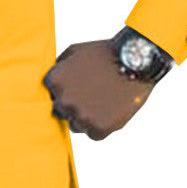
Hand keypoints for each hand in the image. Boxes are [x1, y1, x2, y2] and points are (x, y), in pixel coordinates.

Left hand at [41, 35, 157, 140]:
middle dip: (74, 104)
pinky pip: (94, 135)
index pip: (52, 94)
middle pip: (61, 111)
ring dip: (87, 117)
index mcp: (54, 81)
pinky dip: (102, 126)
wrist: (136, 61)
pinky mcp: (99, 128)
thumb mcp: (74, 52)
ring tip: (104, 101)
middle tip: (93, 93)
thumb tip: (50, 84)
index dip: (67, 89)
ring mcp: (81, 116)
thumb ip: (58, 68)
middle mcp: (64, 101)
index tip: (82, 83)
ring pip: (76, 125)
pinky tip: (111, 110)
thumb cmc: (105, 53)